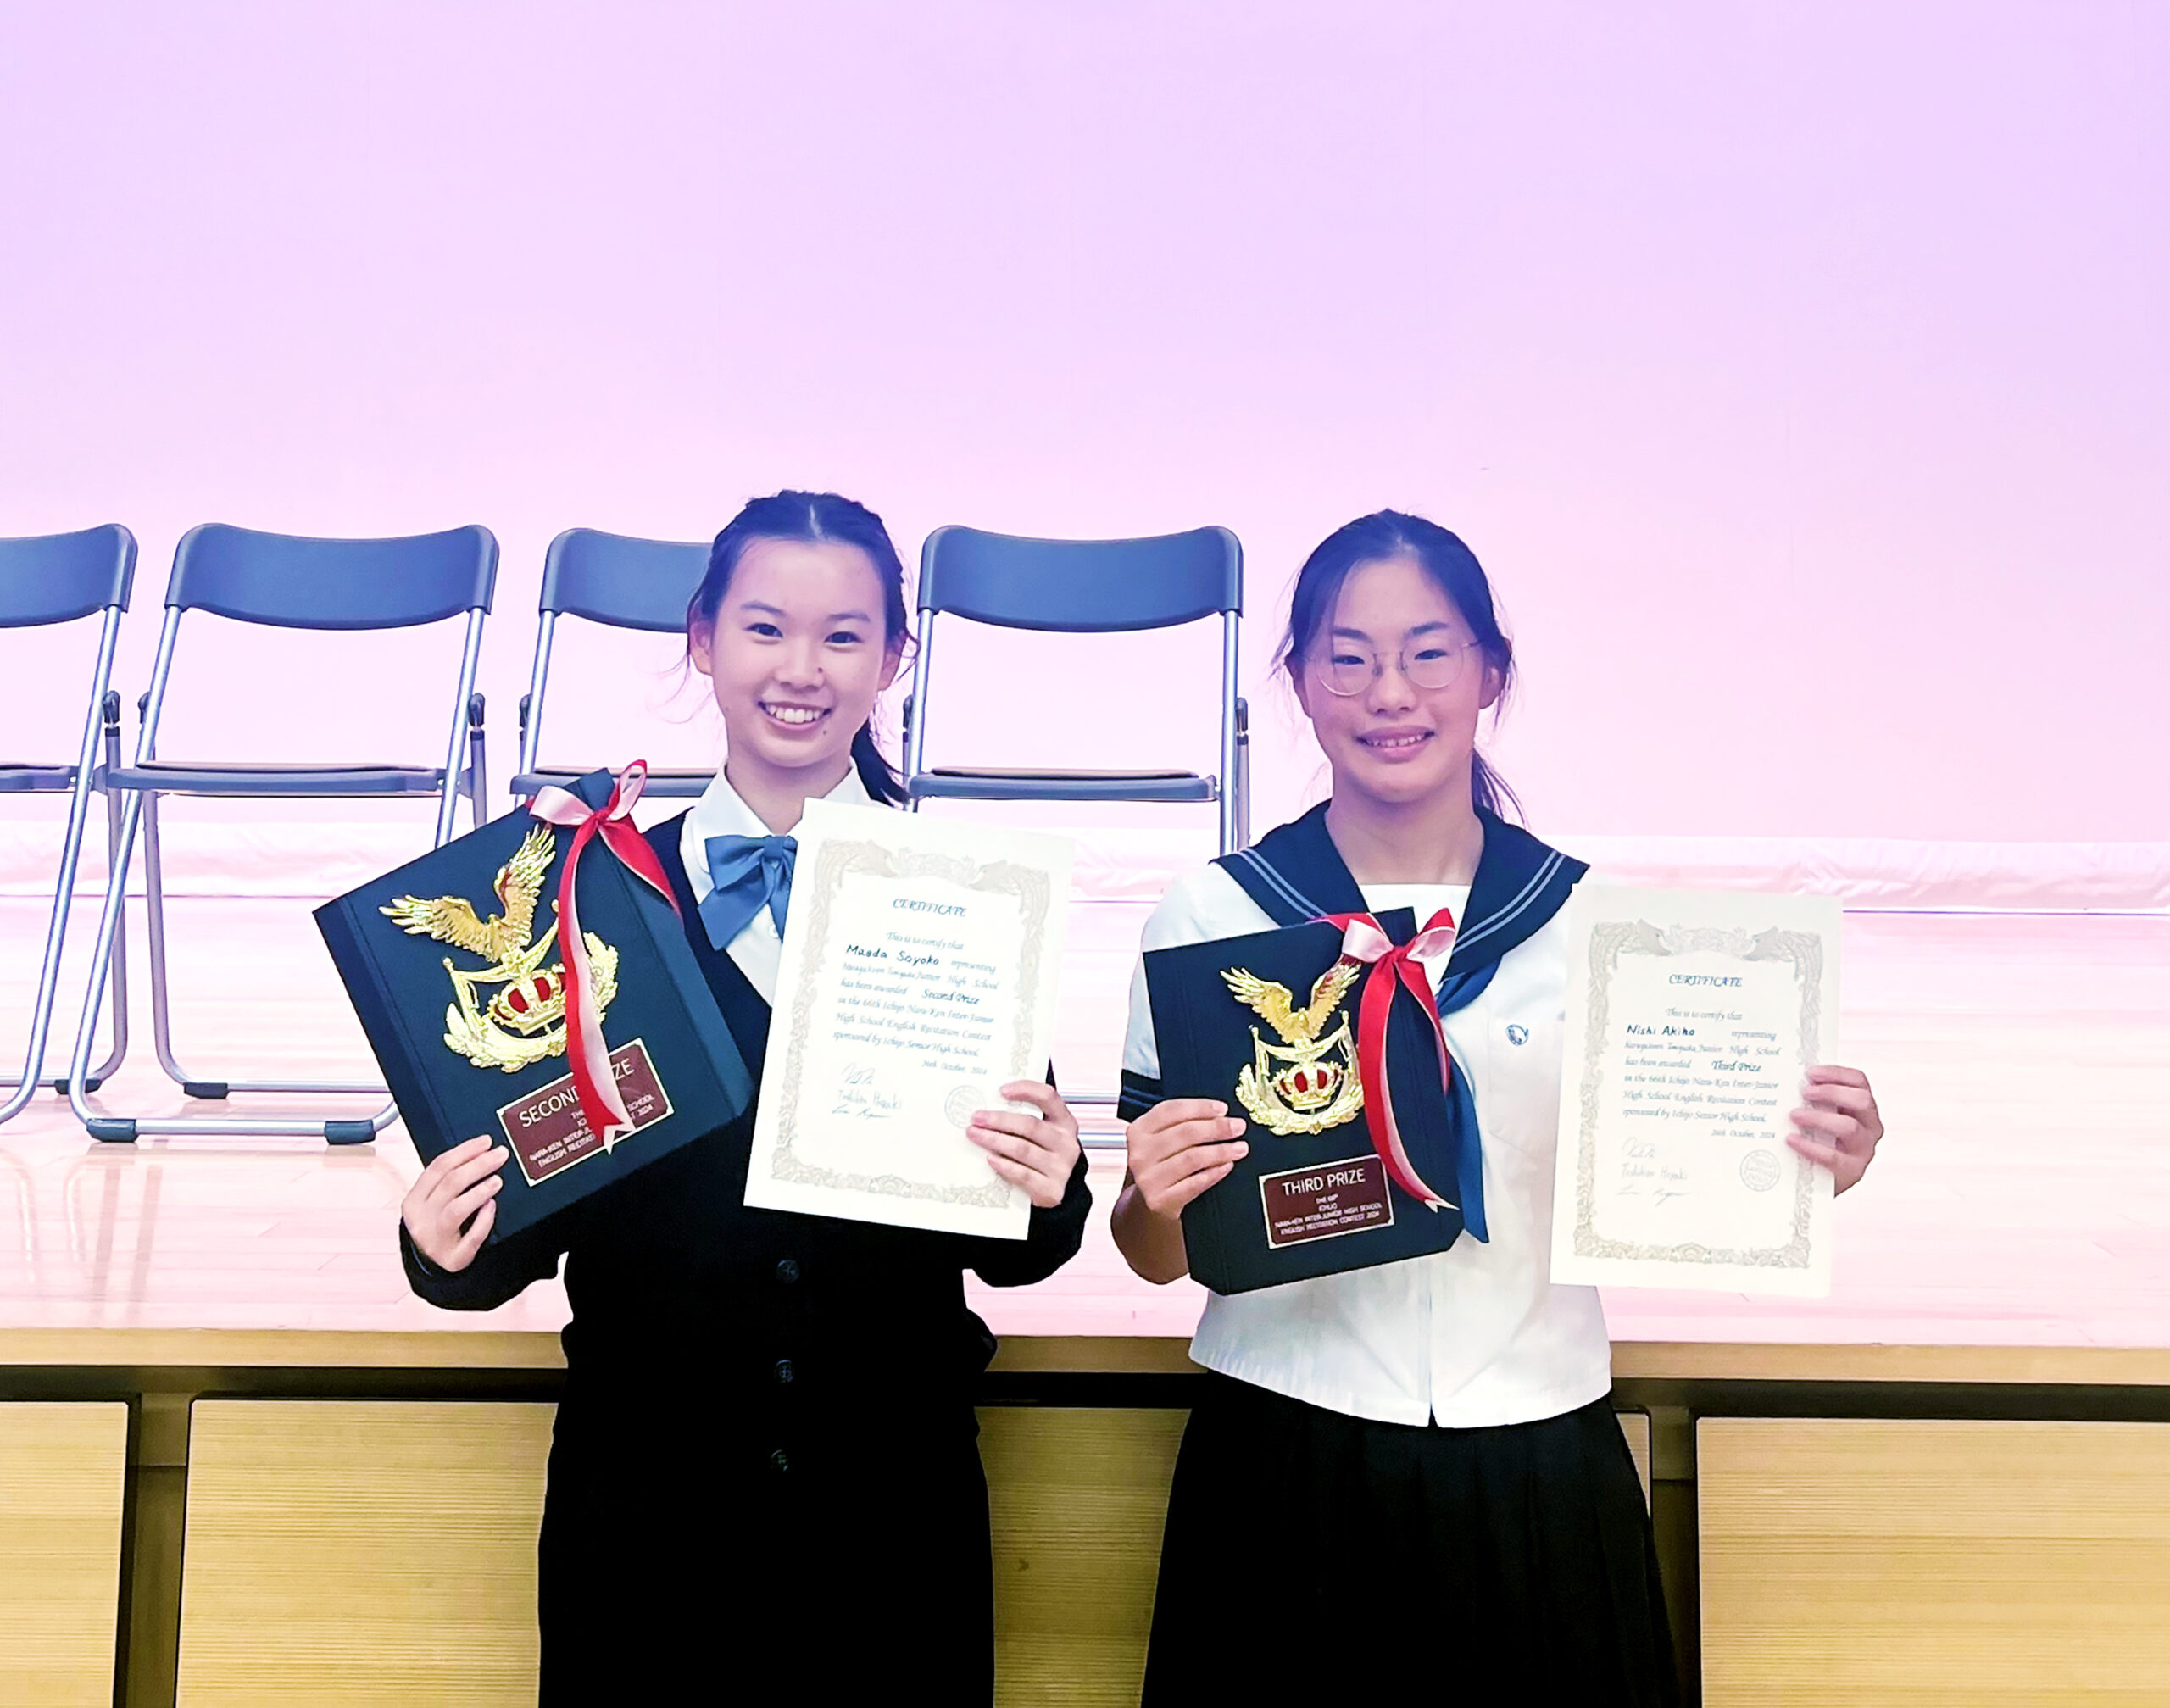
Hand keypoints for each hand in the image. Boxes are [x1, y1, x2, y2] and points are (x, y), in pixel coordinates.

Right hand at [402, 1134, 507, 1270]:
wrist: (430, 1263)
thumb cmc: (435, 1224)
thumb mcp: (431, 1201)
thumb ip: (448, 1180)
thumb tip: (481, 1151)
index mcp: (414, 1200)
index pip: (438, 1167)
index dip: (464, 1151)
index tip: (486, 1142)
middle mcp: (421, 1218)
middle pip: (450, 1184)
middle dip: (478, 1165)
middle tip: (500, 1155)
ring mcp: (435, 1239)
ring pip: (456, 1210)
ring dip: (479, 1191)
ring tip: (497, 1180)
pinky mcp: (453, 1258)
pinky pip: (472, 1238)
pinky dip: (484, 1220)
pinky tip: (492, 1207)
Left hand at [967, 1081, 1082, 1208]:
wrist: (1054, 1192)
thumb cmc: (1041, 1156)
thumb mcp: (1040, 1135)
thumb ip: (1023, 1120)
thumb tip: (988, 1107)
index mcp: (1064, 1122)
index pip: (1048, 1097)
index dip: (1026, 1090)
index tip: (1001, 1090)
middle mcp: (1066, 1143)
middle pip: (1030, 1125)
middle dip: (998, 1120)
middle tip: (976, 1118)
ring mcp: (1061, 1168)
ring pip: (1022, 1149)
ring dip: (994, 1140)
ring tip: (975, 1135)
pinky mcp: (1051, 1190)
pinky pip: (1023, 1174)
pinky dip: (1004, 1165)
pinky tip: (990, 1159)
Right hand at [1124, 1097, 1248, 1218]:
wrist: (1148, 1204)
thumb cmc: (1162, 1166)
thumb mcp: (1162, 1140)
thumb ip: (1183, 1124)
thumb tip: (1220, 1114)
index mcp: (1139, 1130)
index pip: (1171, 1110)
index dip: (1200, 1107)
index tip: (1223, 1109)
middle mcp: (1139, 1153)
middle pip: (1185, 1133)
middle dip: (1217, 1128)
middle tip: (1239, 1127)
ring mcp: (1148, 1178)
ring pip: (1193, 1158)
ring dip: (1221, 1151)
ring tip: (1240, 1148)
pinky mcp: (1159, 1200)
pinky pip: (1195, 1183)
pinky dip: (1214, 1173)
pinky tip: (1227, 1166)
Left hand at [1788, 1065, 1882, 1194]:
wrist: (1817, 1181)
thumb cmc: (1816, 1140)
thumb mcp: (1820, 1116)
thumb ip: (1813, 1100)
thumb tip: (1785, 1079)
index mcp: (1863, 1107)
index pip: (1859, 1081)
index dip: (1836, 1073)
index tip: (1810, 1073)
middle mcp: (1870, 1126)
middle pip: (1861, 1100)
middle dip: (1832, 1092)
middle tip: (1804, 1092)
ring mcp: (1864, 1149)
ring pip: (1850, 1127)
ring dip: (1819, 1118)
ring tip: (1794, 1115)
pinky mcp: (1853, 1171)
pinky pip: (1833, 1157)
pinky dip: (1810, 1146)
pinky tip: (1791, 1139)